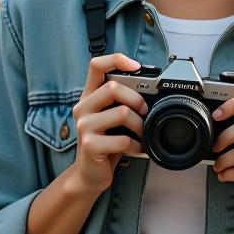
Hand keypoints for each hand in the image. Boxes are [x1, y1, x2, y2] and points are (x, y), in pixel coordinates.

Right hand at [68, 53, 147, 198]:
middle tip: (145, 112)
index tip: (136, 66)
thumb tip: (150, 90)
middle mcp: (83, 107)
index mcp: (89, 96)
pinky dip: (137, 145)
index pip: (96, 65)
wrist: (89, 174)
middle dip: (137, 100)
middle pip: (112, 88)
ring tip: (141, 133)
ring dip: (139, 125)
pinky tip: (136, 148)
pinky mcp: (90, 145)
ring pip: (121, 113)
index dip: (116, 60)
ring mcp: (84, 126)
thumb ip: (121, 102)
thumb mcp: (110, 118)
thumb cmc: (105, 143)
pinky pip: (123, 139)